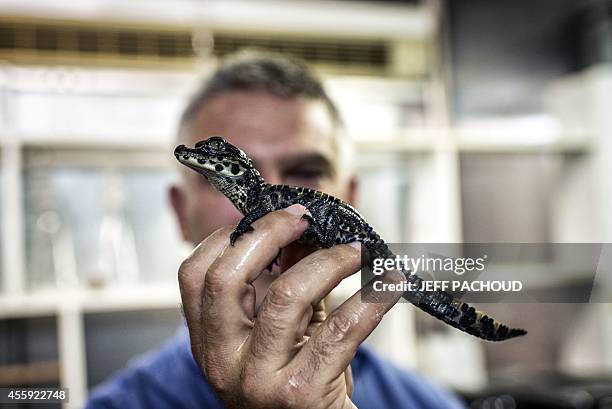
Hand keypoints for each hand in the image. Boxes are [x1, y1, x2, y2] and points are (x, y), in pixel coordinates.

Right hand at [178, 204, 403, 408]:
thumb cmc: (297, 383)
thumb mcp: (281, 333)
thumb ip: (284, 284)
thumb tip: (301, 232)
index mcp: (209, 342)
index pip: (195, 277)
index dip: (229, 237)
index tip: (271, 217)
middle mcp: (223, 361)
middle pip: (226, 278)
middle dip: (268, 234)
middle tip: (305, 220)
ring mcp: (257, 380)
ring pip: (286, 296)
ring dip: (329, 261)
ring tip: (356, 250)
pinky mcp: (299, 394)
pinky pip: (340, 330)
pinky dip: (370, 299)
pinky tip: (388, 285)